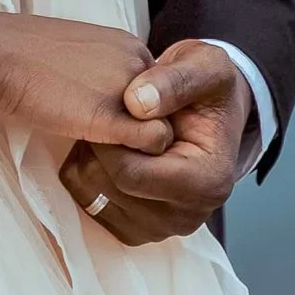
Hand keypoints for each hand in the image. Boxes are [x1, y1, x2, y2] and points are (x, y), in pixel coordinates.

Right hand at [0, 16, 177, 158]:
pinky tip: (102, 155)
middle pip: (163, 110)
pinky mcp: (112, 117)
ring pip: (163, 129)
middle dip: (141, 128)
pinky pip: (152, 144)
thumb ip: (103, 72)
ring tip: (104, 149)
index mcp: (129, 44)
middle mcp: (138, 63)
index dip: (137, 112)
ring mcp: (128, 90)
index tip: (111, 121)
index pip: (156, 91)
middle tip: (108, 140)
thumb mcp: (77, 51)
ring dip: (138, 145)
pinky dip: (136, 157)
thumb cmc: (20, 53)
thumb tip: (105, 99)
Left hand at [58, 41, 251, 242]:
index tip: (109, 106)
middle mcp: (187, 216)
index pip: (131, 174)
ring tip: (110, 130)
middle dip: (98, 147)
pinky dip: (86, 175)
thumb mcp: (204, 65)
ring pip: (93, 198)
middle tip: (107, 114)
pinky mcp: (137, 229)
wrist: (206, 112)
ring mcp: (161, 228)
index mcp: (208, 182)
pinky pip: (89, 205)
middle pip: (110, 188)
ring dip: (90, 159)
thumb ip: (175, 79)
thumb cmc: (207, 90)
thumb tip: (138, 104)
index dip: (109, 138)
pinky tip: (105, 148)